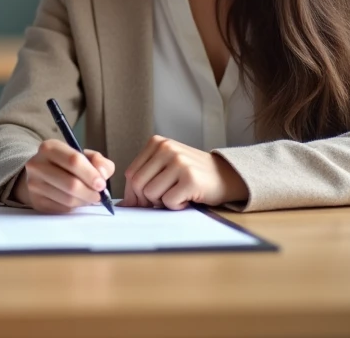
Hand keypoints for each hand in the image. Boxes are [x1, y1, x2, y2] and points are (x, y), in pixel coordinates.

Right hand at [15, 139, 114, 213]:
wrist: (41, 175)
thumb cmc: (67, 164)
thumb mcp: (84, 156)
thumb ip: (99, 161)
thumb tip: (102, 174)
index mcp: (49, 147)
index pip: (73, 160)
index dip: (91, 174)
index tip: (102, 184)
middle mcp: (37, 164)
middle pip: (71, 183)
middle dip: (90, 192)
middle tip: (99, 195)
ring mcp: (34, 184)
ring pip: (68, 199)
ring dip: (84, 201)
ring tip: (89, 197)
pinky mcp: (36, 201)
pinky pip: (62, 208)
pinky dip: (74, 207)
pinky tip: (76, 200)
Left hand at [121, 135, 247, 209]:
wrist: (227, 175)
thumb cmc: (192, 174)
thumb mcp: (165, 167)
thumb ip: (144, 178)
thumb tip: (123, 204)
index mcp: (157, 143)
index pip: (130, 174)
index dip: (134, 193)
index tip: (146, 200)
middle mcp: (167, 148)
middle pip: (138, 184)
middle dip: (147, 200)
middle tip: (163, 200)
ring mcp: (179, 162)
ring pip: (151, 194)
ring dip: (163, 202)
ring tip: (178, 194)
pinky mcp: (190, 178)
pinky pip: (168, 202)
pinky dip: (176, 206)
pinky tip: (187, 198)